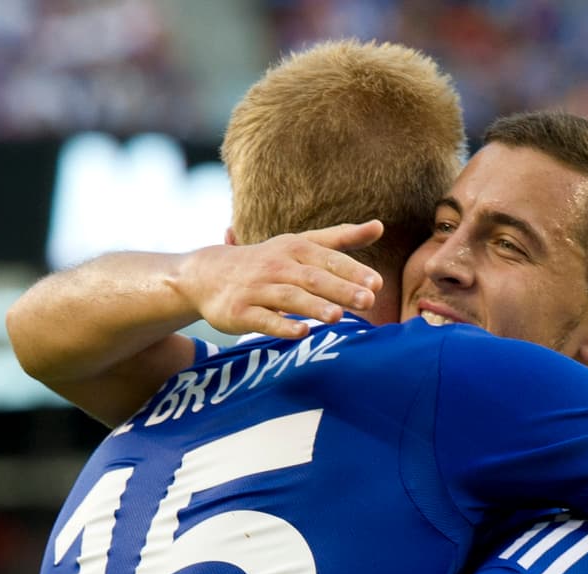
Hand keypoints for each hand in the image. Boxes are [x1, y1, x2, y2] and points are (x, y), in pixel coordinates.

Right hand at [185, 221, 384, 337]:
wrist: (207, 274)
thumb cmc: (266, 261)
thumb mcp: (300, 244)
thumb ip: (340, 238)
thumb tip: (379, 226)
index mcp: (295, 248)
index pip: (328, 258)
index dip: (352, 271)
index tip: (377, 284)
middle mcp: (277, 266)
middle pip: (313, 278)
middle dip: (341, 289)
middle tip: (368, 301)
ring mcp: (257, 289)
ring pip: (289, 298)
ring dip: (313, 306)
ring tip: (337, 316)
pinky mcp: (240, 311)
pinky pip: (263, 319)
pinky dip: (282, 325)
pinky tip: (301, 332)